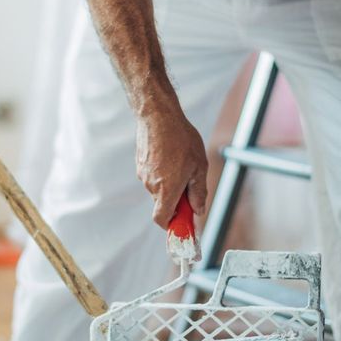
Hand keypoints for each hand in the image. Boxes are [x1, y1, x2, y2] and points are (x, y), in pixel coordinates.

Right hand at [136, 108, 207, 227]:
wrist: (158, 116)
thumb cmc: (181, 139)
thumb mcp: (199, 166)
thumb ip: (198, 192)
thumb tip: (198, 210)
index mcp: (166, 189)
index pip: (161, 219)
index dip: (171, 225)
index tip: (182, 222)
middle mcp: (152, 185)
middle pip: (162, 203)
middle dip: (175, 200)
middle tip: (189, 185)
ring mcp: (143, 174)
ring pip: (158, 188)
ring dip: (169, 184)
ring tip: (181, 163)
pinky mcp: (140, 164)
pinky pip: (153, 175)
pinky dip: (162, 172)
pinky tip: (170, 155)